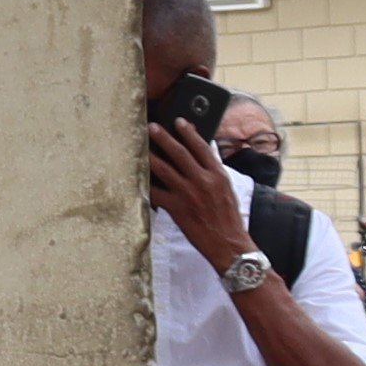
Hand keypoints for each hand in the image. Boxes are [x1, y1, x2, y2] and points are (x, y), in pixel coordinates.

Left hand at [147, 119, 249, 266]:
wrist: (229, 244)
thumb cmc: (228, 217)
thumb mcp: (226, 188)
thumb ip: (214, 170)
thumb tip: (205, 151)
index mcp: (218, 174)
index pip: (202, 147)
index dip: (189, 133)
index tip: (179, 121)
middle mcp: (203, 181)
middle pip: (180, 153)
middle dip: (164, 138)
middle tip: (152, 126)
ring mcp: (188, 194)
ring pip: (164, 169)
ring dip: (150, 155)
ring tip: (140, 146)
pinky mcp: (177, 208)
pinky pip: (156, 193)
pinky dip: (146, 184)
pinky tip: (136, 177)